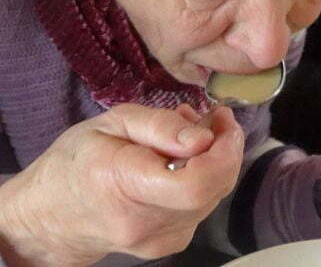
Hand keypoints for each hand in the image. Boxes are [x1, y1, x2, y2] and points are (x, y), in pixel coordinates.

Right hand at [0, 104, 242, 266]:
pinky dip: (204, 181)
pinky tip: (183, 164)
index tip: (222, 120)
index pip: (196, 183)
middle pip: (213, 189)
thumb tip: (204, 138)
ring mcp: (156, 241)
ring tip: (190, 138)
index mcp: (123, 184)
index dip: (224, 150)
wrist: (48, 216)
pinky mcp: (166, 246)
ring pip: (213, 197)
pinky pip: (203, 208)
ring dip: (216, 162)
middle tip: (215, 120)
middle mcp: (142, 222)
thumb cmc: (76, 161)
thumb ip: (160, 127)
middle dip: (226, 148)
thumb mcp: (112, 123)